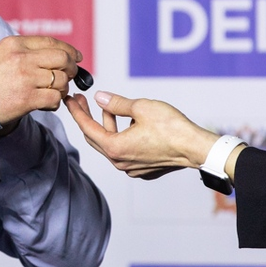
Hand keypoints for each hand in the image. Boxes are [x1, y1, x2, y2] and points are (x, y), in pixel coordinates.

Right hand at [0, 35, 79, 126]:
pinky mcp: (27, 99)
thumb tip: (12, 50)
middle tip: (68, 75)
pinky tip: (48, 103)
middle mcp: (22, 58)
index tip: (75, 56)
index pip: (51, 42)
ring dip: (62, 87)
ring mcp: (26, 79)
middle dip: (70, 67)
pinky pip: (54, 98)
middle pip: (63, 58)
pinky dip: (56, 102)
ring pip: (61, 80)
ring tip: (54, 91)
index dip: (68, 50)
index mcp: (13, 44)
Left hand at [65, 91, 216, 178]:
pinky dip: (120, 136)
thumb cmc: (172, 128)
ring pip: (110, 144)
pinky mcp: (143, 169)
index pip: (87, 128)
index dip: (76, 112)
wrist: (196, 148)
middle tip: (83, 101)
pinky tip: (128, 123)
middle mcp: (120, 162)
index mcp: (115, 148)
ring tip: (111, 107)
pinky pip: (124, 151)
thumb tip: (100, 98)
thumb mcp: (141, 107)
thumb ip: (116, 103)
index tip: (69, 100)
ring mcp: (131, 168)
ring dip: (107, 125)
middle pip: (95, 138)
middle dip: (87, 118)